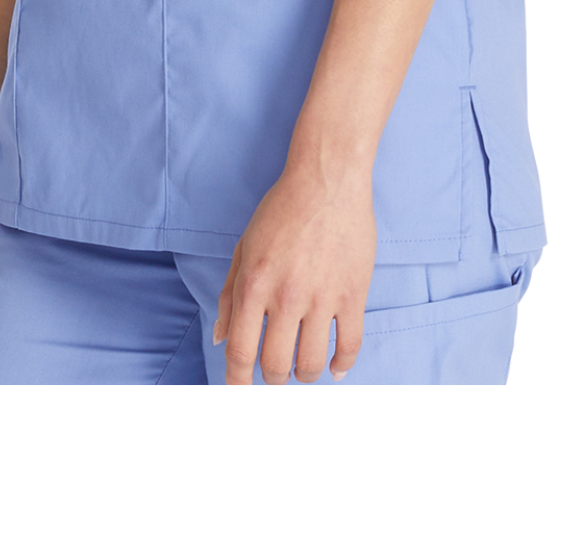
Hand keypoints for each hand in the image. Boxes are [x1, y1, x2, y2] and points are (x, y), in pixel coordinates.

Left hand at [212, 165, 376, 383]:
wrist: (327, 178)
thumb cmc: (282, 210)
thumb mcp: (244, 247)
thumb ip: (229, 295)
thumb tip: (220, 339)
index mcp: (254, 284)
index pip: (240, 353)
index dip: (237, 383)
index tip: (239, 394)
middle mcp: (286, 296)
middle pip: (275, 366)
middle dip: (271, 379)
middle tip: (274, 374)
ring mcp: (322, 297)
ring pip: (311, 364)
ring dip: (304, 376)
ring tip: (302, 369)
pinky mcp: (353, 294)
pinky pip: (350, 346)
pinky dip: (341, 365)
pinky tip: (334, 367)